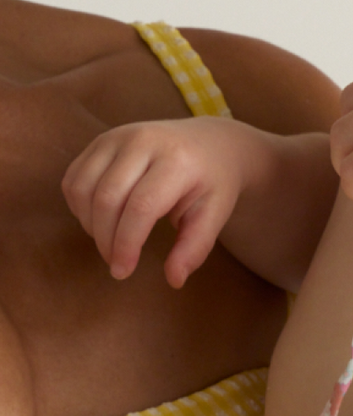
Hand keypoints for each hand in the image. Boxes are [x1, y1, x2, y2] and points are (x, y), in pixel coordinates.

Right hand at [61, 116, 252, 286]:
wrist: (213, 142)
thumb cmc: (213, 182)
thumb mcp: (215, 213)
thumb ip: (195, 247)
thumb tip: (174, 280)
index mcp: (178, 158)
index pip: (141, 206)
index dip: (126, 244)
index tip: (124, 271)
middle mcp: (146, 140)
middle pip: (107, 199)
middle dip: (106, 240)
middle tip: (118, 261)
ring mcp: (119, 136)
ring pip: (83, 189)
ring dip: (90, 224)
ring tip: (113, 238)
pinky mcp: (101, 140)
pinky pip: (73, 179)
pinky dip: (79, 207)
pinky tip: (101, 218)